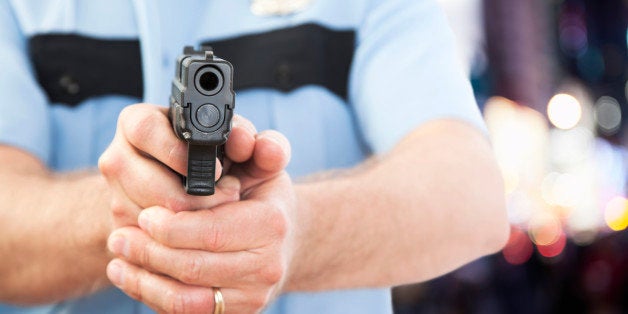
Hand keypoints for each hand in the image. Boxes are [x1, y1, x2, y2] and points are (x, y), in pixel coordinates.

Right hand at [99, 103, 279, 227]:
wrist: (206, 201)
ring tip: (220, 215)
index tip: (217, 170)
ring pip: (149, 221)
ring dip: (192, 224)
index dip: (180, 152)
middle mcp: (118, 158)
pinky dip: (180, 244)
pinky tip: (203, 236)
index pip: (146, 130)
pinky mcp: (121, 232)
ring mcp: (114, 198)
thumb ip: (262, 142)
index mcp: (139, 123)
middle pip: (150, 185)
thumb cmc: (228, 166)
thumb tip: (258, 146)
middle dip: (197, 199)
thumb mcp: (247, 151)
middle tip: (228, 198)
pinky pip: (148, 245)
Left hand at [101, 103, 294, 312]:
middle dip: (149, 252)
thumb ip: (260, 146)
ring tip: (119, 254)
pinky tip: (131, 275)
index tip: (144, 215)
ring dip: (144, 277)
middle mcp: (266, 266)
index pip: (211, 231)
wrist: (287, 242)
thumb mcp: (267, 166)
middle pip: (193, 266)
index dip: (171, 228)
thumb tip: (241, 137)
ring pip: (186, 298)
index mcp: (271, 224)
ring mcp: (252, 296)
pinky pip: (187, 313)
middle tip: (119, 235)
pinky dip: (153, 295)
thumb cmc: (266, 198)